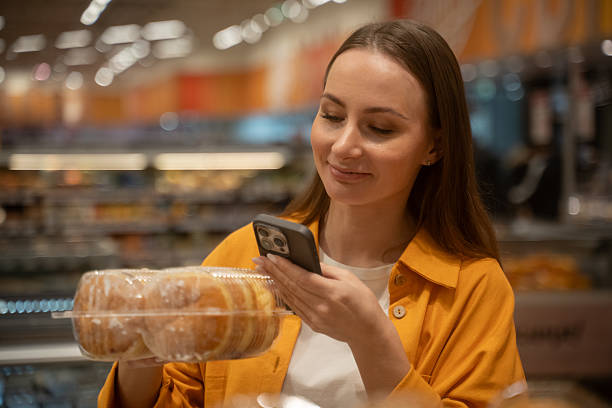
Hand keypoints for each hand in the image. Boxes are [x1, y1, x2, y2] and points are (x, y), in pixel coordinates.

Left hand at [252, 254, 387, 345]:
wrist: (368, 332)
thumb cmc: (363, 303)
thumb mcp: (349, 279)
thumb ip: (327, 270)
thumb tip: (307, 262)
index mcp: (332, 292)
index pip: (302, 277)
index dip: (285, 266)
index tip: (271, 256)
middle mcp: (321, 306)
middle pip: (292, 286)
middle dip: (273, 271)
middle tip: (259, 260)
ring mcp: (316, 317)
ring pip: (290, 296)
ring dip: (274, 282)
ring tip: (262, 270)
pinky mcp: (313, 325)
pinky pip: (294, 307)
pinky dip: (283, 295)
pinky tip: (275, 286)